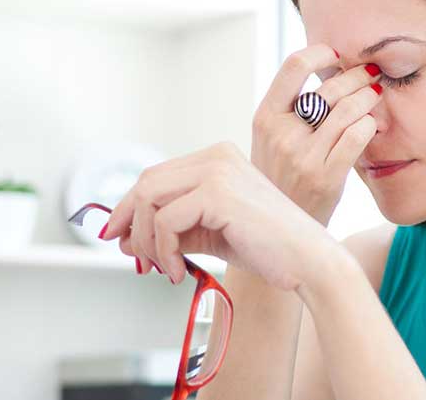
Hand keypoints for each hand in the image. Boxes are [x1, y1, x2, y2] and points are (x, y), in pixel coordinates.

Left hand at [100, 143, 340, 290]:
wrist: (308, 261)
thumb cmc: (268, 249)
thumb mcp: (210, 233)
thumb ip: (173, 229)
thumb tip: (125, 238)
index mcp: (217, 158)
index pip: (155, 176)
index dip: (128, 207)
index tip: (117, 236)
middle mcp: (216, 156)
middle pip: (146, 183)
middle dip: (129, 222)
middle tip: (132, 256)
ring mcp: (217, 171)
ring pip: (150, 200)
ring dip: (147, 241)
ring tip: (163, 268)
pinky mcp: (217, 193)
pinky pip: (166, 222)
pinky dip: (164, 251)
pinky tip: (177, 270)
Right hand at [251, 44, 383, 222]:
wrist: (278, 228)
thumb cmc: (282, 177)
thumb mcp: (272, 139)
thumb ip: (292, 108)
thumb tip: (329, 66)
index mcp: (265, 118)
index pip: (294, 65)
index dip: (321, 52)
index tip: (337, 55)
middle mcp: (280, 134)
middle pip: (329, 87)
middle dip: (357, 75)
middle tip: (370, 75)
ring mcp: (302, 156)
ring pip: (347, 109)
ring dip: (368, 97)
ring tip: (375, 95)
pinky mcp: (325, 177)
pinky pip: (356, 136)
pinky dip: (369, 125)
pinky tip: (371, 125)